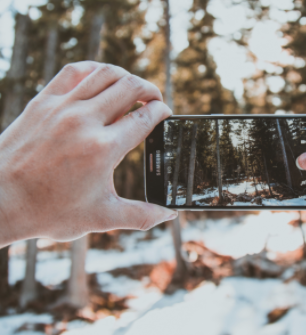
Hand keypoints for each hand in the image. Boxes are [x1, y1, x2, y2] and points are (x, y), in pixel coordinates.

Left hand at [0, 61, 176, 246]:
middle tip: (154, 100)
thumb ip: (141, 216)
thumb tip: (169, 216)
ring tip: (133, 88)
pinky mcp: (43, 101)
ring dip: (126, 77)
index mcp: (103, 149)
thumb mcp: (101, 217)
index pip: (144, 118)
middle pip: (130, 87)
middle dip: (150, 90)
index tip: (165, 113)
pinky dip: (95, 69)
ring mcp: (62, 107)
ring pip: (105, 73)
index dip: (161, 112)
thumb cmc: (48, 211)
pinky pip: (75, 71)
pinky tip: (102, 78)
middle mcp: (84, 121)